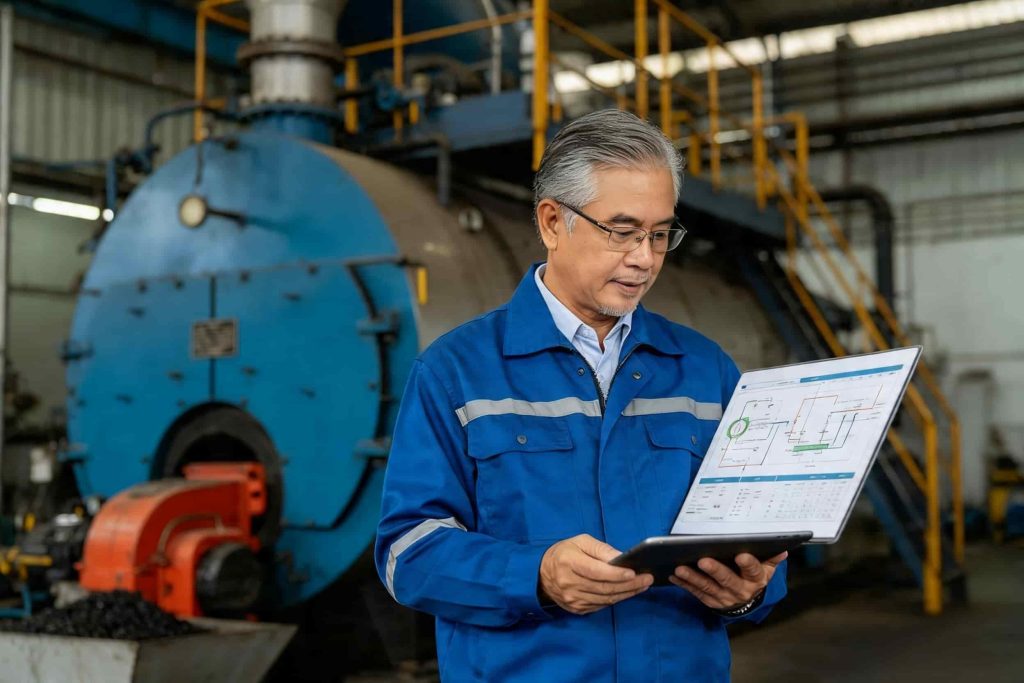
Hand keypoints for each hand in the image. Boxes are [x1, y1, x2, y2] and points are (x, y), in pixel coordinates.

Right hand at [539, 534, 653, 614]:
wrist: (541, 574)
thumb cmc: (564, 553)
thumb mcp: (580, 541)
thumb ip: (601, 549)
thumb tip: (621, 558)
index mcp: (568, 562)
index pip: (596, 571)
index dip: (616, 574)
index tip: (634, 572)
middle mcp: (569, 584)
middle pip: (604, 588)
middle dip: (629, 584)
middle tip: (647, 579)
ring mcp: (572, 599)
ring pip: (605, 599)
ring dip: (626, 593)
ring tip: (643, 585)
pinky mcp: (576, 609)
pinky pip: (601, 605)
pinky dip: (616, 599)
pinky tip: (627, 592)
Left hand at [670, 552, 786, 610]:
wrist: (747, 602)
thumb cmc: (754, 577)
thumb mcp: (766, 569)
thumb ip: (771, 558)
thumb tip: (782, 549)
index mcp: (755, 579)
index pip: (753, 570)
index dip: (747, 564)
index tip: (741, 555)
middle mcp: (740, 590)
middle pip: (727, 580)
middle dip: (715, 571)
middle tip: (702, 560)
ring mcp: (724, 597)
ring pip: (708, 588)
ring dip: (693, 578)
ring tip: (680, 568)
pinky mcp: (711, 602)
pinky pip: (696, 593)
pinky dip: (684, 585)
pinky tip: (673, 576)